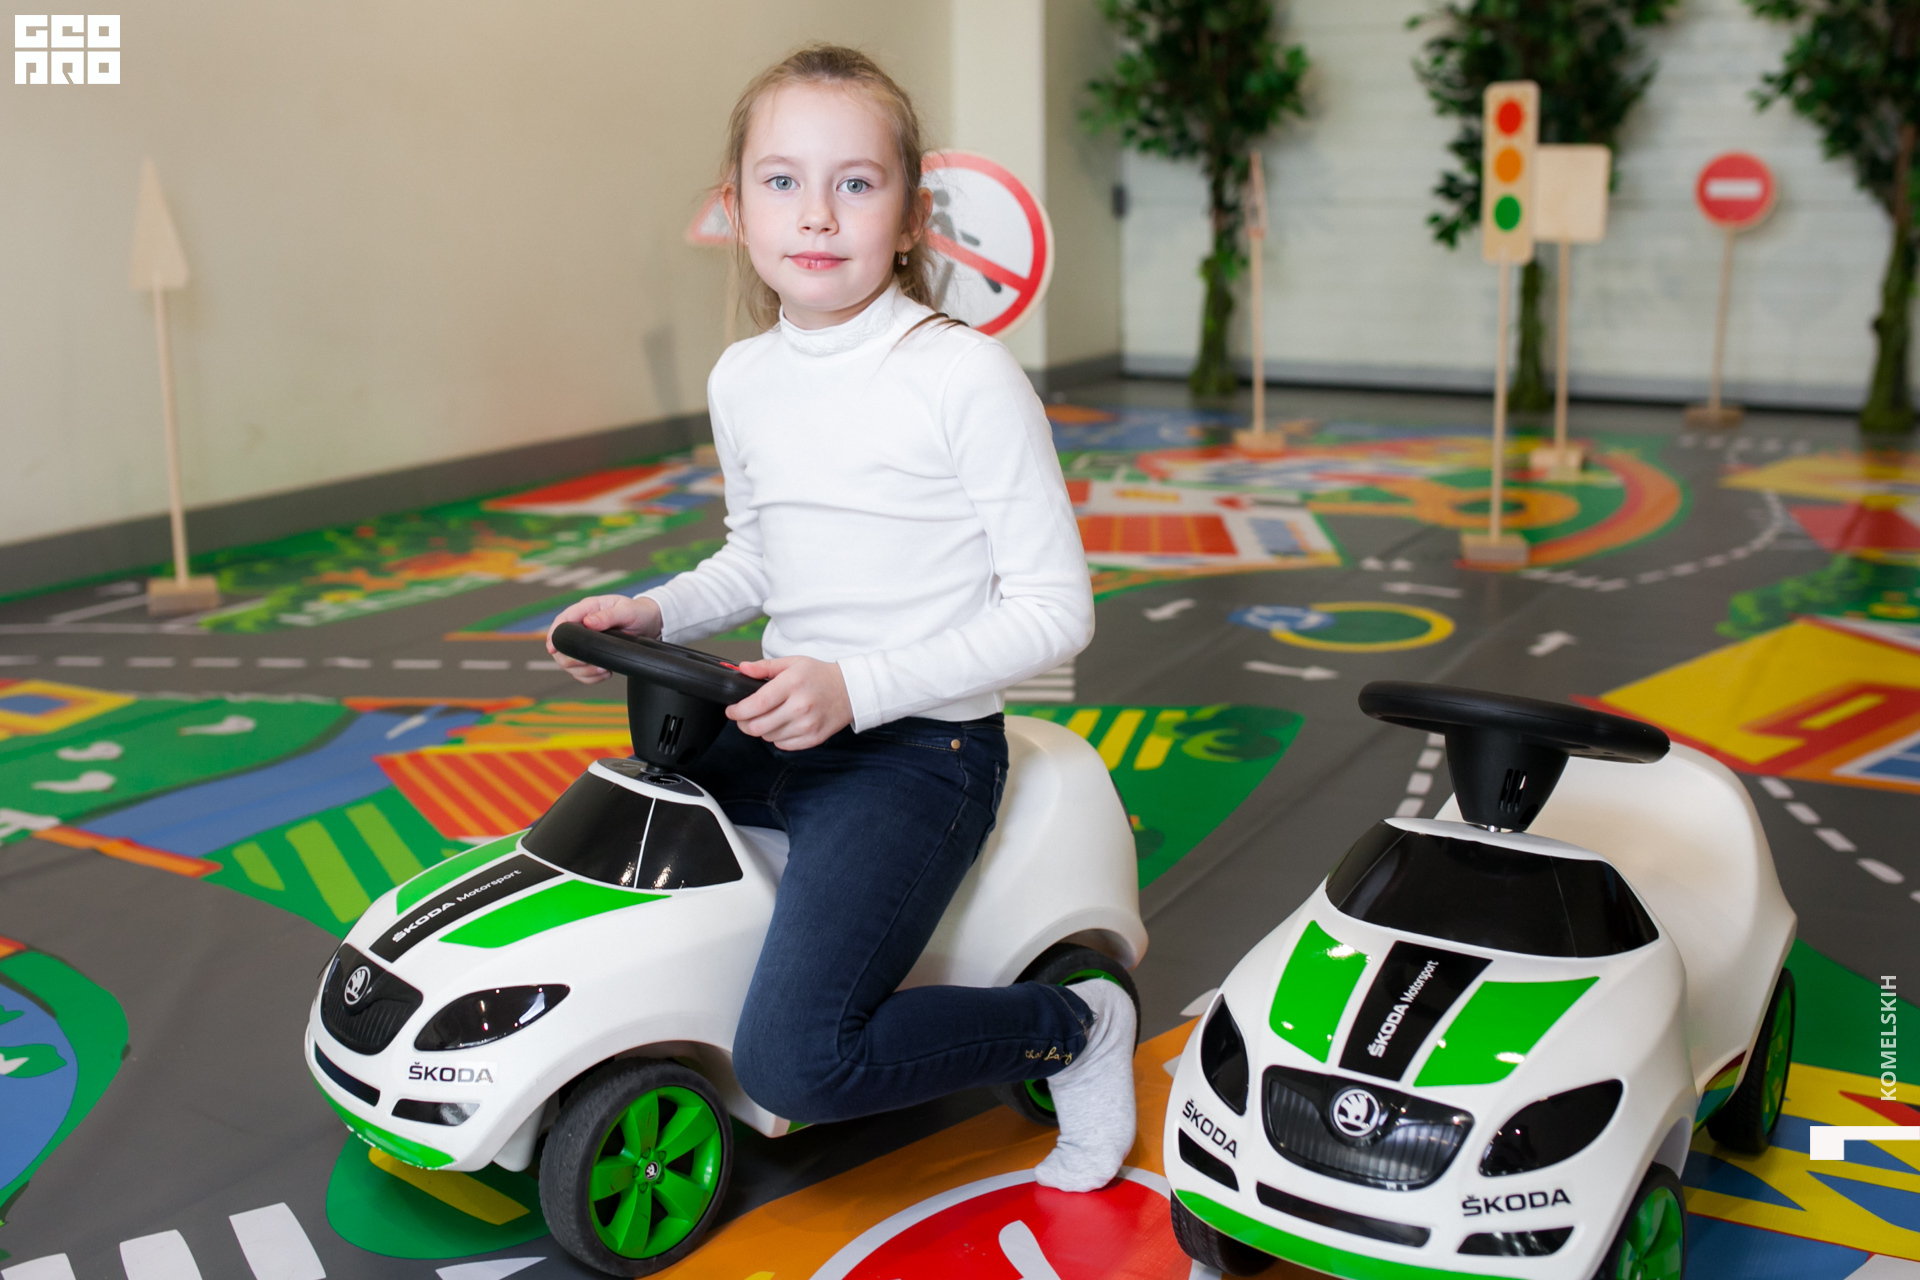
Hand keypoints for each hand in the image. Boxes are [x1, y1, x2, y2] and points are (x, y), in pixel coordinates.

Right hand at [546, 595, 661, 684]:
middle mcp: (582, 625)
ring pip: (569, 662)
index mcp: (587, 609)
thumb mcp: (626, 611)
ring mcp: (585, 642)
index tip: (553, 649)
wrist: (649, 623)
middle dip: (572, 659)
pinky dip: (590, 677)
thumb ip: (607, 616)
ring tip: (603, 670)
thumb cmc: (637, 612)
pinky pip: (581, 671)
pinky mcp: (591, 655)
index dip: (554, 635)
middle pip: (561, 646)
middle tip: (593, 665)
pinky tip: (605, 673)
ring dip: (583, 670)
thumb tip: (588, 623)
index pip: (562, 621)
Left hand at [727, 655, 851, 750]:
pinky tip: (782, 725)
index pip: (757, 704)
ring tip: (768, 717)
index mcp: (793, 684)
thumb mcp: (792, 663)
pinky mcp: (813, 738)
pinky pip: (783, 745)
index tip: (731, 710)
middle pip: (758, 725)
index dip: (738, 710)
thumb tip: (742, 669)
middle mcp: (800, 706)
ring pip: (768, 736)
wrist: (850, 691)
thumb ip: (765, 667)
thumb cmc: (820, 676)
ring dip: (761, 729)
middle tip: (743, 717)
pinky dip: (776, 737)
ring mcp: (808, 724)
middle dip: (744, 723)